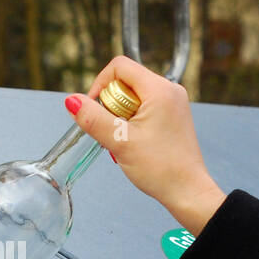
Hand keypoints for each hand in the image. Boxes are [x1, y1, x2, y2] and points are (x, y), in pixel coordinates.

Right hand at [65, 55, 225, 235]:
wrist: (187, 191)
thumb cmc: (162, 169)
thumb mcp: (120, 142)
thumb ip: (93, 119)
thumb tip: (71, 101)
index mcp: (160, 89)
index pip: (120, 67)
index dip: (100, 84)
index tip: (95, 110)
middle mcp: (169, 90)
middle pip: (126, 81)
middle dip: (111, 105)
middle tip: (113, 131)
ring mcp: (172, 103)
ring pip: (133, 96)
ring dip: (120, 116)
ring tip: (124, 140)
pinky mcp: (171, 116)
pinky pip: (143, 108)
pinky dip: (131, 122)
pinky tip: (133, 143)